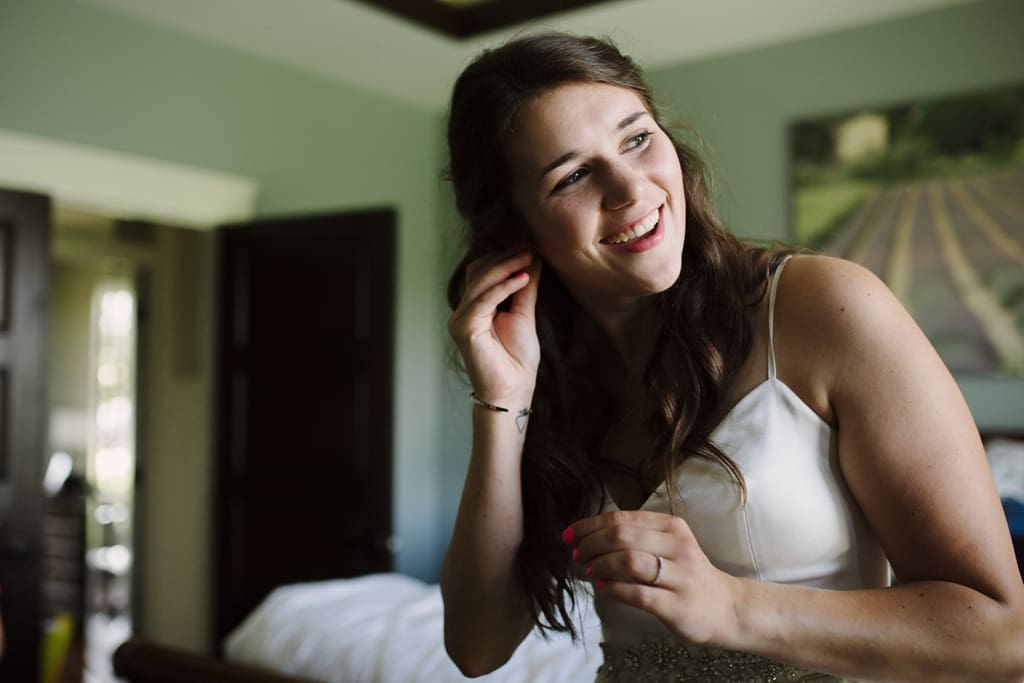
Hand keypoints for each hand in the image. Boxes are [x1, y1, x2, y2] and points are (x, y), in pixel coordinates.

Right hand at [448, 250, 541, 404]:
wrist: (513, 391)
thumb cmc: (517, 360)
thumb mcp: (524, 314)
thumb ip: (525, 288)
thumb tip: (534, 260)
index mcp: (475, 308)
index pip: (483, 272)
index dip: (503, 257)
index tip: (529, 246)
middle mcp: (464, 311)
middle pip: (478, 271)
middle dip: (504, 257)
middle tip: (529, 248)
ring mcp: (460, 319)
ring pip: (480, 281)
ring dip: (506, 266)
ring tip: (529, 257)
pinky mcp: (464, 328)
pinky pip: (484, 299)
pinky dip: (504, 286)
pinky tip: (524, 278)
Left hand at [567, 510, 740, 645]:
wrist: (728, 609)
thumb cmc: (688, 575)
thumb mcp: (670, 545)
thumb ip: (637, 537)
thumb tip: (589, 535)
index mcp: (672, 526)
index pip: (621, 518)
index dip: (589, 526)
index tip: (570, 535)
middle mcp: (678, 546)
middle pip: (621, 536)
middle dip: (590, 544)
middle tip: (577, 555)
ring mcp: (680, 576)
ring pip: (628, 561)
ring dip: (599, 565)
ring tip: (588, 571)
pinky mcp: (677, 605)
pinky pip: (637, 593)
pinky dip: (613, 589)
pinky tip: (602, 588)